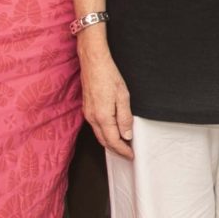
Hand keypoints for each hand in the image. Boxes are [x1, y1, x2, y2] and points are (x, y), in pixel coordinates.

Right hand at [79, 32, 135, 158]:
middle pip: (104, 141)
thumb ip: (125, 118)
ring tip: (122, 145)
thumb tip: (126, 135)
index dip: (123, 150)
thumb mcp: (122, 96)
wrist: (93, 62)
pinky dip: (105, 134)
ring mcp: (88, 114)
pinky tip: (112, 132)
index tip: (131, 155)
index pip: (114, 141)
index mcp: (102, 117)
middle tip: (128, 154)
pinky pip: (96, 127)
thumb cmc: (108, 75)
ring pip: (99, 135)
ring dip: (110, 143)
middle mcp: (92, 118)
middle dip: (116, 150)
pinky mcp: (87, 109)